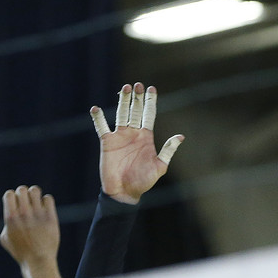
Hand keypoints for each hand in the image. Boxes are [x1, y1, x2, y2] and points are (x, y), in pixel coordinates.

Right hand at [0, 185, 59, 271]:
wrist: (38, 261)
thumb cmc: (21, 252)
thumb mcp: (5, 239)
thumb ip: (6, 223)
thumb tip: (10, 214)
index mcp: (11, 218)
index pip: (9, 194)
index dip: (12, 197)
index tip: (16, 206)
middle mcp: (24, 214)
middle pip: (22, 189)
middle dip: (23, 194)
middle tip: (27, 204)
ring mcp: (38, 215)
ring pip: (35, 190)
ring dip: (35, 195)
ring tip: (36, 204)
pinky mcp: (50, 218)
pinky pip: (48, 198)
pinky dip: (46, 201)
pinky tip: (45, 209)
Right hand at [92, 83, 185, 204]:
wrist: (125, 192)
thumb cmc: (143, 181)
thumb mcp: (160, 166)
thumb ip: (168, 150)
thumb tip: (181, 136)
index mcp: (146, 137)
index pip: (149, 114)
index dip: (150, 102)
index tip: (152, 88)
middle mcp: (133, 133)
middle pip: (135, 110)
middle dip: (137, 98)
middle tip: (138, 85)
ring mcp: (120, 136)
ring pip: (121, 114)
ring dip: (123, 101)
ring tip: (125, 88)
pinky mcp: (107, 142)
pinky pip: (101, 127)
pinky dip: (98, 118)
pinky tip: (96, 109)